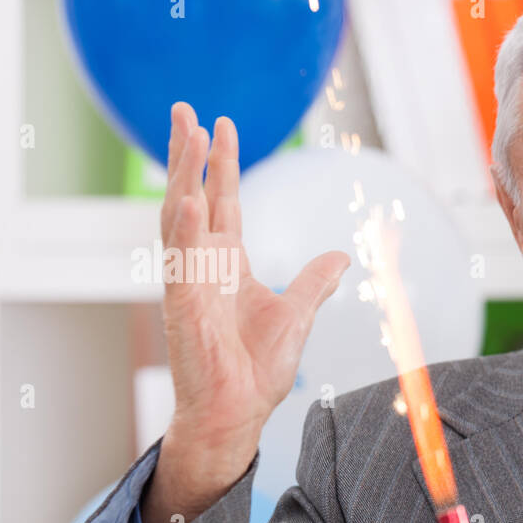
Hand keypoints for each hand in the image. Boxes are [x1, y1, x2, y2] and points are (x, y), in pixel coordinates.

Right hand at [142, 102, 350, 522]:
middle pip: (193, 197)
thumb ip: (314, 281)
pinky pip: (181, 260)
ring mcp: (189, 284)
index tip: (220, 125)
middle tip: (185, 109)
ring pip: (180, 218)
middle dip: (191, 154)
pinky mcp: (184, 307)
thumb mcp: (297, 313)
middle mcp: (202, 267)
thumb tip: (342, 255)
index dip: (222, 166)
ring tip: (188, 135)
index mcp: (226, 265)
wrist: (237, 413)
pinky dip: (186, 229)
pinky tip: (189, 198)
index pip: (223, 203)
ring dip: (184, 176)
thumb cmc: (258, 369)